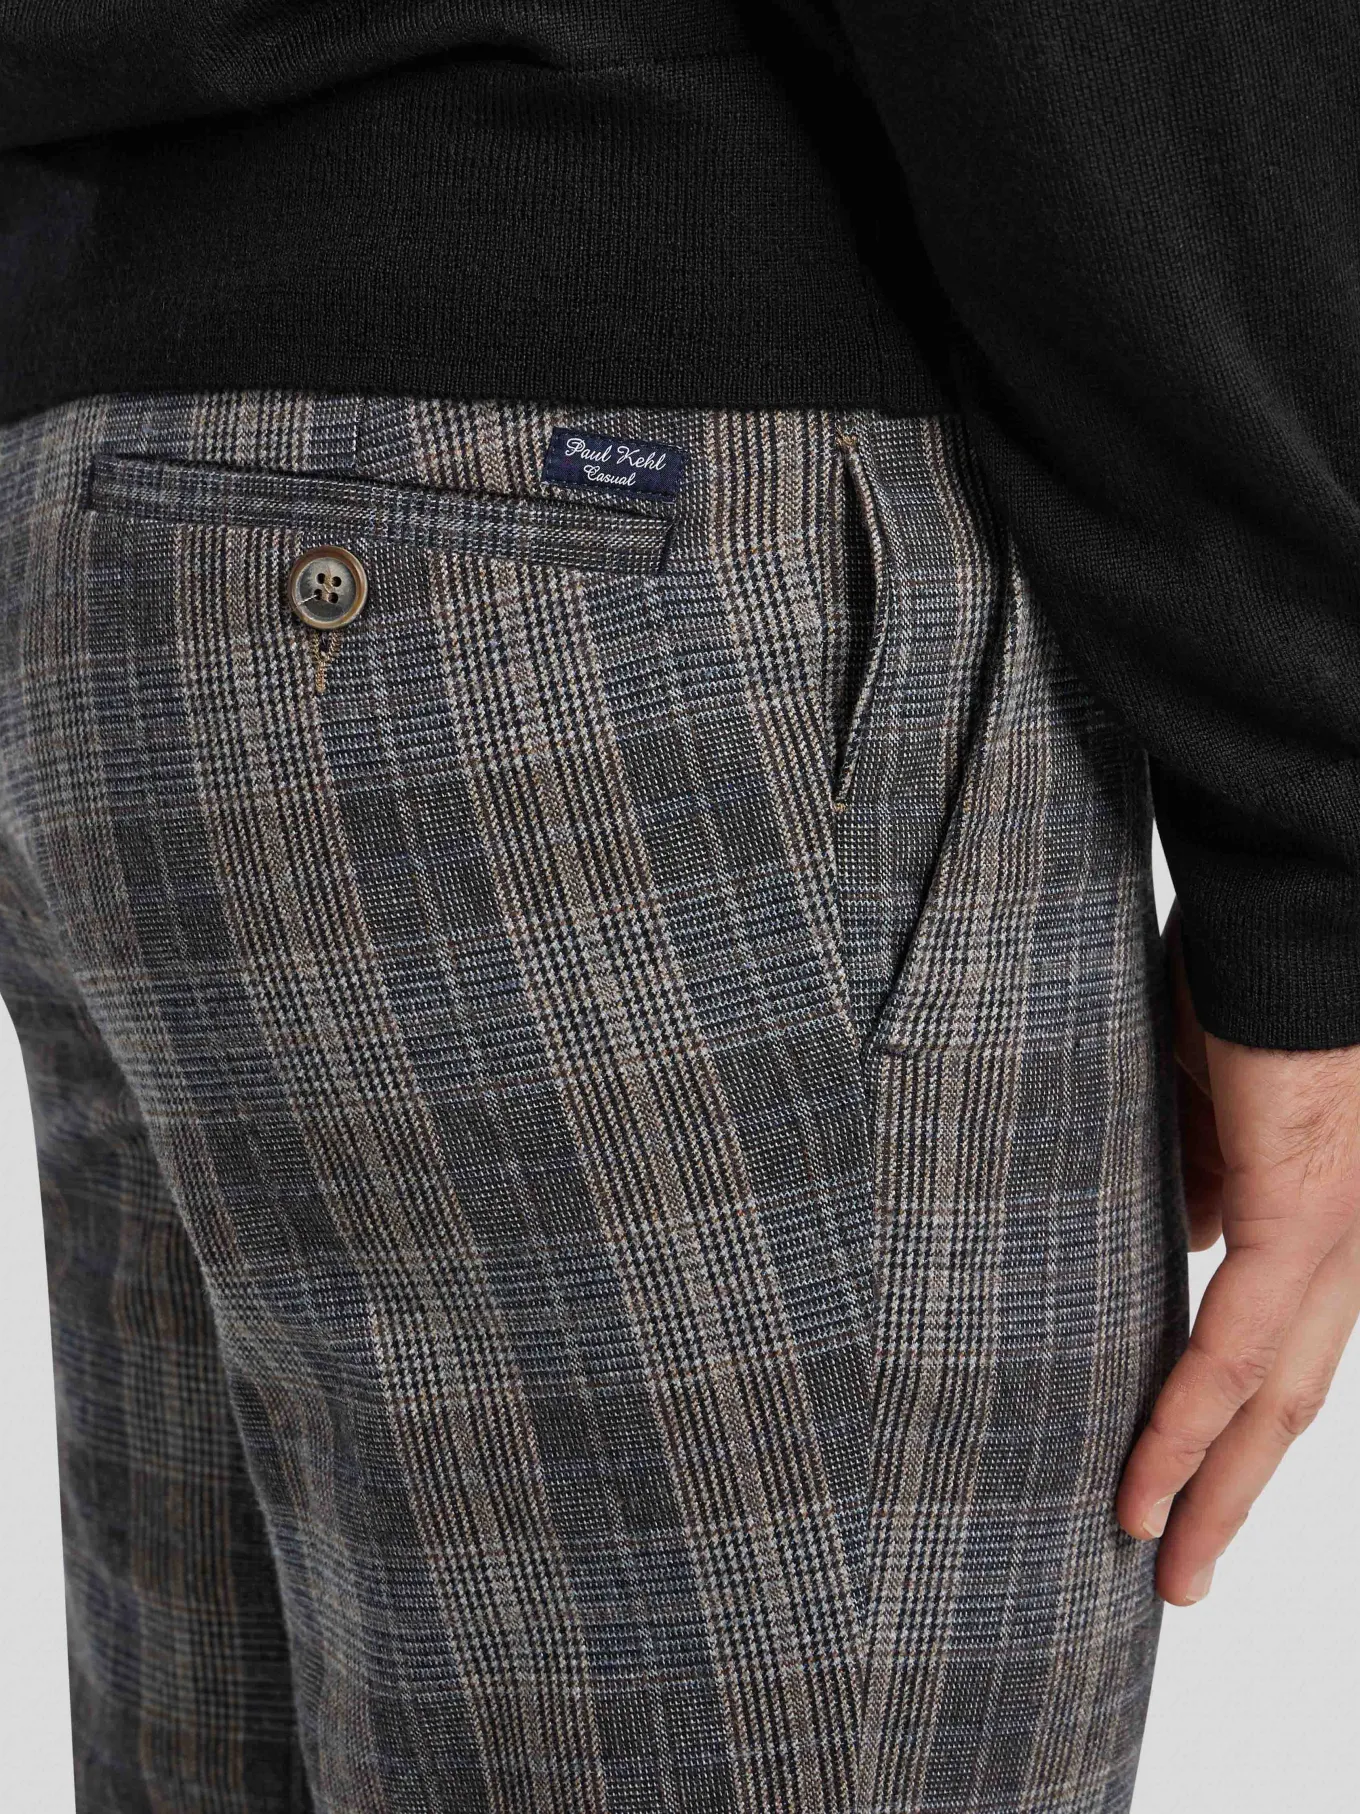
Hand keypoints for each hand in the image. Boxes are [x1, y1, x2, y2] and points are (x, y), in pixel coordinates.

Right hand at [1116, 904, 1359, 1603]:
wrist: (1297, 894)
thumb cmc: (1251, 967)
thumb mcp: (1212, 1090)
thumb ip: (1206, 1170)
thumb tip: (1183, 1234)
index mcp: (1330, 1203)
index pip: (1288, 1336)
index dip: (1240, 1415)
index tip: (1190, 1466)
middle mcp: (1352, 1232)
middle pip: (1295, 1392)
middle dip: (1236, 1491)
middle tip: (1182, 1570)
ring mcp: (1336, 1227)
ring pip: (1275, 1391)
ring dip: (1207, 1481)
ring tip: (1149, 1545)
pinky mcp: (1298, 1207)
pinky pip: (1234, 1345)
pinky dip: (1184, 1424)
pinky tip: (1144, 1488)